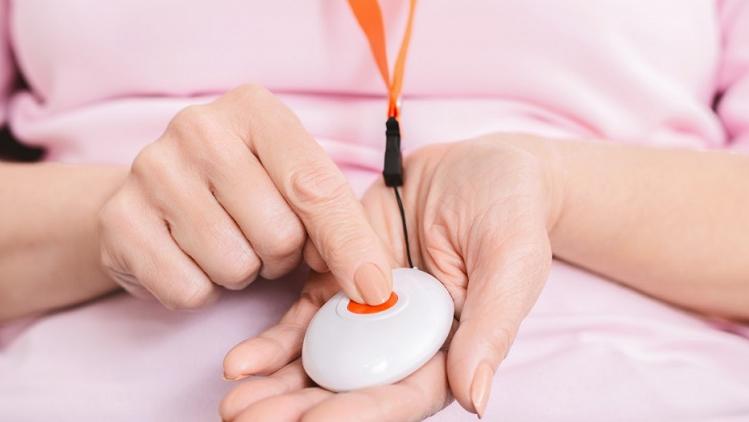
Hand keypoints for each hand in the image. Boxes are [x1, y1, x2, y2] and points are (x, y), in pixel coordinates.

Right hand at [97, 84, 392, 308]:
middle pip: (279, 233)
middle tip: (263, 239)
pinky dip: (202, 290)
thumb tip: (374, 284)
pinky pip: (189, 289)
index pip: (315, 186)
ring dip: (242, 272)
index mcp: (254, 109)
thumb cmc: (242, 191)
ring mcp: (151, 169)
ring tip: (226, 243)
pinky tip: (191, 258)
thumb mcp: (294, 186)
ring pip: (234, 265)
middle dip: (282, 255)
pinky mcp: (119, 220)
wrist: (153, 196)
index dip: (350, 245)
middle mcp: (199, 128)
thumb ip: (335, 222)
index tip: (375, 289)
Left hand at [221, 135, 562, 419]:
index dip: (358, 412)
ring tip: (233, 403)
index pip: (403, 393)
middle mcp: (404, 340)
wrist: (480, 164)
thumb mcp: (512, 260)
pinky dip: (272, 343)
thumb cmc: (510, 210)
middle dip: (300, 409)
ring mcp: (368, 313)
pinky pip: (303, 319)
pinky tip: (240, 361)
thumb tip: (476, 399)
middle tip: (248, 419)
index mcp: (450, 348)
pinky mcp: (340, 282)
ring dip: (276, 386)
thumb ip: (491, 326)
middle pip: (350, 388)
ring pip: (319, 362)